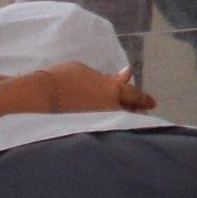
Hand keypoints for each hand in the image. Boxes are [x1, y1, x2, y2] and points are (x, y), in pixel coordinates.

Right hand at [37, 61, 155, 115]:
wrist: (42, 94)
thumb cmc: (66, 77)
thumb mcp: (89, 72)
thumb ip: (108, 78)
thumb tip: (123, 77)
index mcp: (112, 90)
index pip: (134, 95)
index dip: (144, 98)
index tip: (153, 102)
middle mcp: (108, 107)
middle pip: (129, 110)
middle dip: (137, 109)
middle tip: (144, 109)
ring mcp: (97, 118)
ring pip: (117, 116)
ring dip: (123, 113)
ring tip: (127, 112)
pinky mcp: (86, 125)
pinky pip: (103, 120)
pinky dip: (109, 117)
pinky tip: (106, 114)